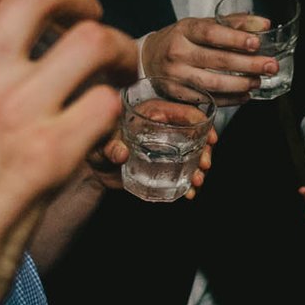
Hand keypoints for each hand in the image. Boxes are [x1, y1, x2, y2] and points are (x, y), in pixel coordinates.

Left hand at [86, 124, 215, 197]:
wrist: (94, 167)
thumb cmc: (97, 144)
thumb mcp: (101, 142)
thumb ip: (110, 146)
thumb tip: (120, 153)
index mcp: (153, 112)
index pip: (185, 112)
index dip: (202, 123)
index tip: (210, 138)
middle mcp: (163, 128)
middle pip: (195, 135)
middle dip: (204, 150)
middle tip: (204, 165)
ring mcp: (166, 148)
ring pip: (192, 154)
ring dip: (199, 168)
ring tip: (197, 181)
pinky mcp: (164, 166)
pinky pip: (182, 172)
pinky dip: (188, 182)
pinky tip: (189, 192)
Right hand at [142, 16, 275, 106]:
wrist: (148, 58)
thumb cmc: (181, 39)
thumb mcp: (202, 24)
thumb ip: (234, 23)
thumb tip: (265, 25)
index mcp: (184, 30)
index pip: (211, 33)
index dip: (235, 39)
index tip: (257, 43)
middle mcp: (177, 53)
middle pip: (217, 61)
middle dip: (248, 65)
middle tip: (270, 66)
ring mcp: (175, 76)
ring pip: (212, 84)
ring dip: (240, 84)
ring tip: (258, 82)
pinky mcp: (177, 95)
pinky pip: (207, 100)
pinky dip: (229, 100)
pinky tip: (244, 95)